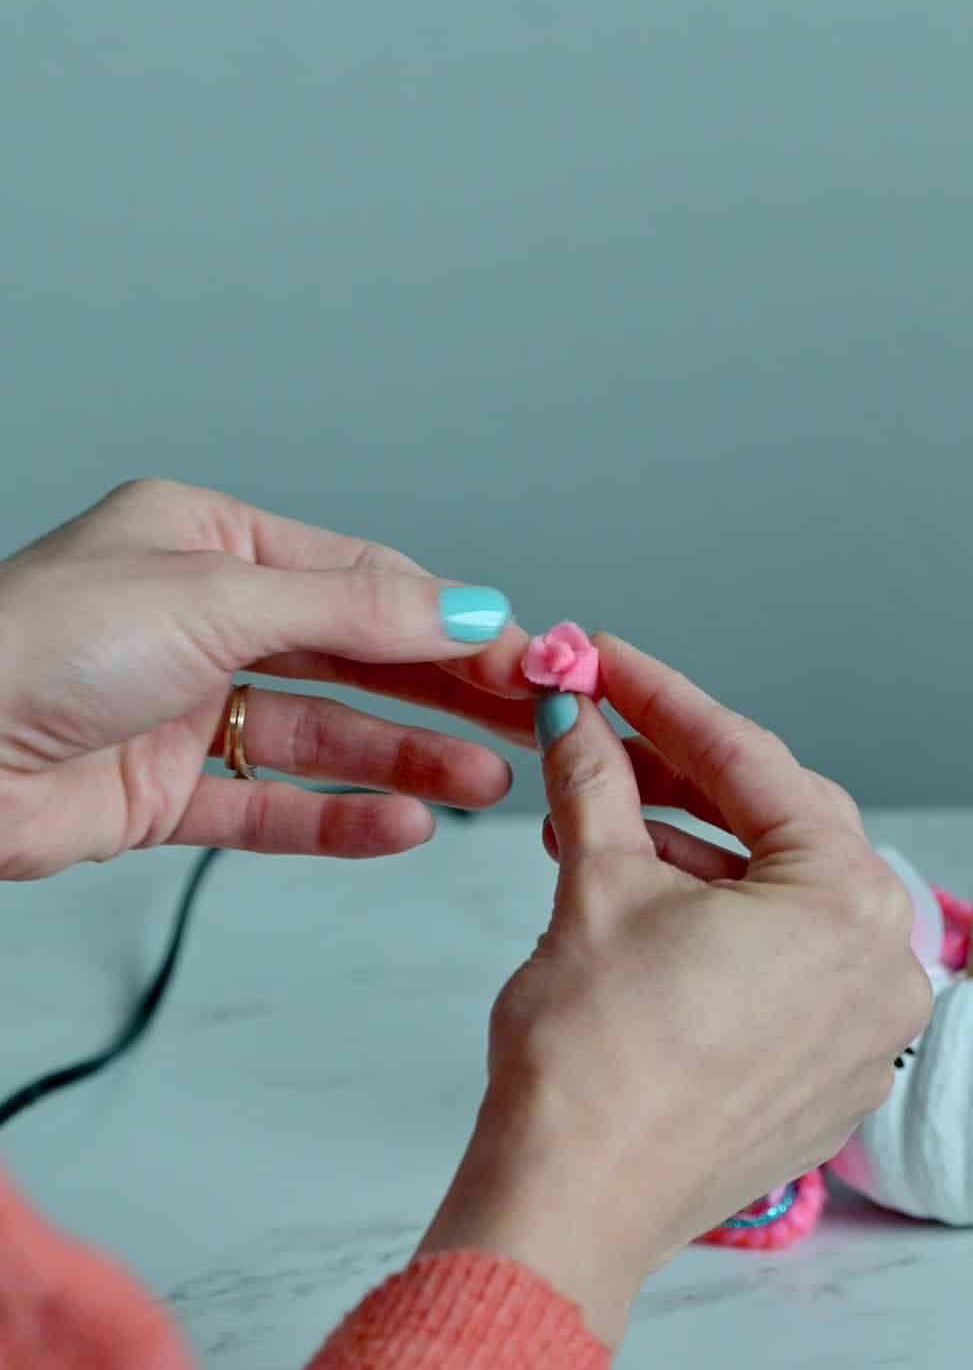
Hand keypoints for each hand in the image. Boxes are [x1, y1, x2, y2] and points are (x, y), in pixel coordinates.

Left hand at [0, 479, 535, 879]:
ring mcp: (186, 708)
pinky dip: (338, 818)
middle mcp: (203, 621)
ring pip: (324, 735)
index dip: (448, 620)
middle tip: (527, 719)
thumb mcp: (217, 600)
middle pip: (354, 657)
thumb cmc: (37, 645)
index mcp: (211, 545)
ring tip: (487, 783)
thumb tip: (466, 607)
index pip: (360, 580)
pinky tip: (404, 824)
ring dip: (407, 759)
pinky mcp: (165, 792)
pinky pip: (272, 807)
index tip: (522, 654)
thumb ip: (353, 609)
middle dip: (443, 690)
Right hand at [416, 635, 933, 1346]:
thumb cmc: (592, 1064)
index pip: (752, 765)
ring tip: (602, 823)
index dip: (664, 700)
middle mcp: (884, 969)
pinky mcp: (827, 1080)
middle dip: (685, 775)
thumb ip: (594, 779)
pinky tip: (647, 902)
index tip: (608, 664)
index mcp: (848, 907)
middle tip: (606, 736)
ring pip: (781, 900)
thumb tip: (572, 711)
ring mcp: (864, 1033)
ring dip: (694, 852)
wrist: (570, 1208)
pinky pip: (784, 968)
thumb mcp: (594, 886)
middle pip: (780, 827)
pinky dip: (721, 924)